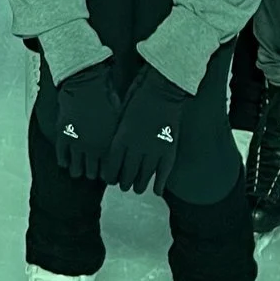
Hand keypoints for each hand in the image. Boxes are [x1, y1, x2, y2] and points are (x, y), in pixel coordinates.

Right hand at [48, 62, 121, 180]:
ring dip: (78, 170)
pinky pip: (61, 156)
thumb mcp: (120, 120)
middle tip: (93, 171)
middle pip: (91, 173)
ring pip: (76, 168)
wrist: (86, 81)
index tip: (108, 175)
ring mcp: (76, 143)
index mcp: (109, 145)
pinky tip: (66, 162)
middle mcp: (92, 149)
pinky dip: (63, 161)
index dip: (108, 175)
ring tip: (79, 170)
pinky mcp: (62, 135)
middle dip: (93, 173)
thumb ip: (120, 139)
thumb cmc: (106, 97)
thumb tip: (125, 151)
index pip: (109, 172)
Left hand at [104, 64, 193, 193]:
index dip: (111, 176)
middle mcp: (135, 148)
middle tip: (124, 186)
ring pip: (144, 177)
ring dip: (140, 185)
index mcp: (120, 139)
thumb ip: (117, 135)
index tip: (110, 180)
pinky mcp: (169, 151)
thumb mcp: (120, 116)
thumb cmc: (138, 98)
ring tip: (138, 189)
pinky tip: (157, 191)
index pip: (112, 167)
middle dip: (125, 183)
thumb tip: (111, 151)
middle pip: (127, 176)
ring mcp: (153, 151)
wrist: (162, 89)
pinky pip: (163, 174)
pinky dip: (159, 184)